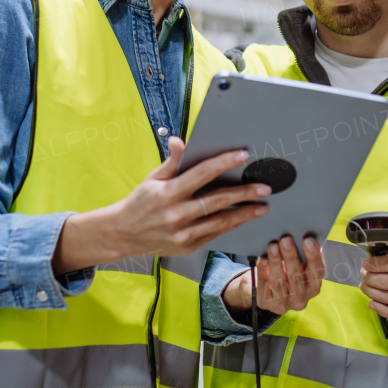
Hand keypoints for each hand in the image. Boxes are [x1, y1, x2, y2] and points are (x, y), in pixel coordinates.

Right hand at [54, 137, 268, 272]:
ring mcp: (183, 234)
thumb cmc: (141, 202)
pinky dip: (231, 225)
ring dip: (244, 214)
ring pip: (221, 222)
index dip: (223, 163)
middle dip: (244, 193)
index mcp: (167, 193)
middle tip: (264, 187)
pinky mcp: (187, 247)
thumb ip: (172, 161)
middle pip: (217, 201)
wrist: (124, 234)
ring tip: (262, 206)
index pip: (201, 174)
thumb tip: (179, 140)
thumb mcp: (153, 178)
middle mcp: (176, 214)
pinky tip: (244, 218)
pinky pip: (215, 234)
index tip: (243, 155)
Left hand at [223, 235, 324, 315]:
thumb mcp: (297, 264)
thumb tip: (300, 233)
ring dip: (276, 262)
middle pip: (297, 277)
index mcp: (313, 287)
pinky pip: (264, 285)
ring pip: (279, 281)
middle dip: (291, 257)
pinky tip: (262, 259)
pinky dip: (263, 270)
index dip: (313, 256)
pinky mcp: (266, 303)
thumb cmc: (286, 270)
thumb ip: (301, 254)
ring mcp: (283, 304)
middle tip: (286, 239)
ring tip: (273, 246)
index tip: (308, 240)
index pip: (317, 272)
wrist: (266, 288)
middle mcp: (301, 299)